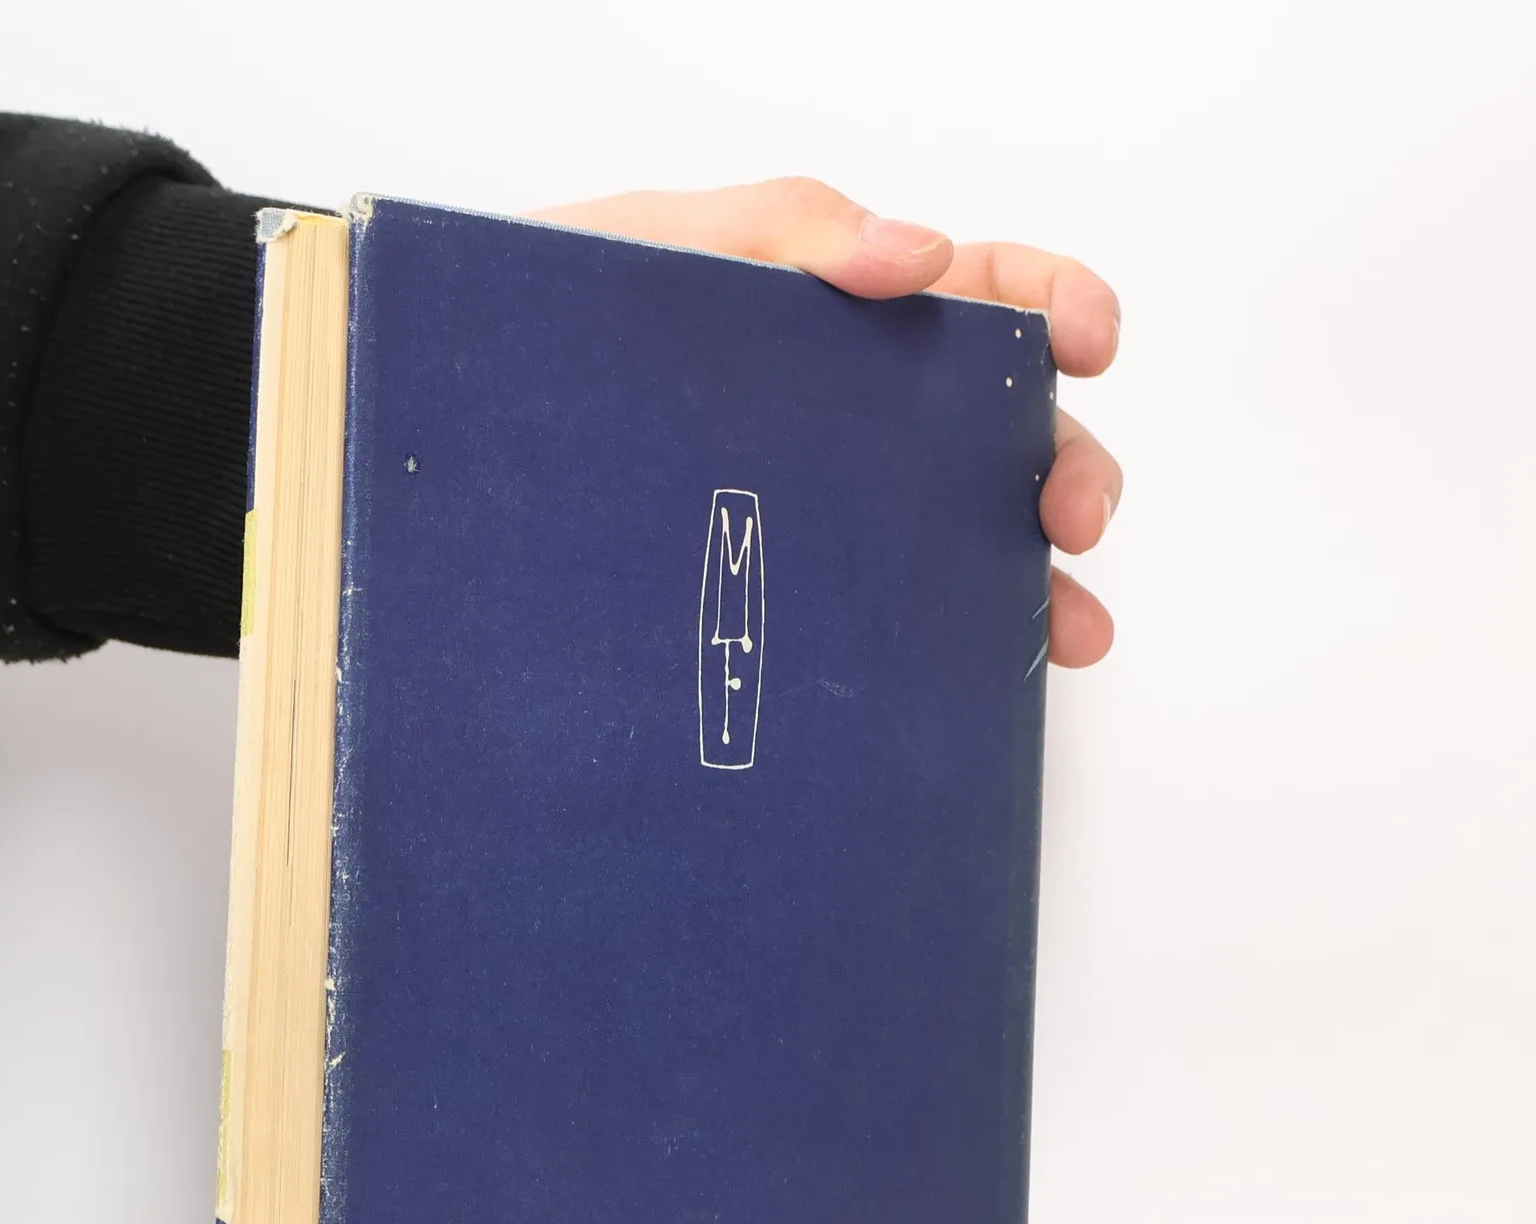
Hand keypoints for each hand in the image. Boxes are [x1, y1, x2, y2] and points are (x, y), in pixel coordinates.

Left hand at [531, 178, 1119, 667]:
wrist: (444, 439)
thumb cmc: (541, 327)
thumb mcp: (652, 249)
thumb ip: (782, 228)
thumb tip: (918, 253)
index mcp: (838, 313)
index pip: (984, 292)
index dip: (1058, 305)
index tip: (1091, 343)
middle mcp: (852, 418)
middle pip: (1004, 433)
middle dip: (1066, 468)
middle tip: (1071, 515)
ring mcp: (828, 513)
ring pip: (968, 541)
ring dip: (1038, 582)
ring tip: (1068, 631)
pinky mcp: (788, 593)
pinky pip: (890, 624)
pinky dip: (955, 652)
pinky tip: (981, 682)